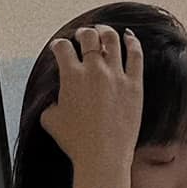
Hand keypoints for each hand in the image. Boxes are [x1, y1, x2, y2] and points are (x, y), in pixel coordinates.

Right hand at [39, 23, 143, 173]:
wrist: (103, 156)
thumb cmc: (75, 141)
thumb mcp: (50, 119)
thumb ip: (50, 102)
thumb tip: (54, 98)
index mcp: (71, 76)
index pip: (62, 48)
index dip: (58, 45)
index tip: (59, 48)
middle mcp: (94, 70)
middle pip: (88, 37)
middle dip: (83, 33)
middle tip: (82, 36)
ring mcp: (116, 76)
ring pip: (112, 40)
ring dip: (105, 32)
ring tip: (103, 31)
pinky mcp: (134, 84)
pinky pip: (136, 55)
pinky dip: (132, 42)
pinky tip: (129, 37)